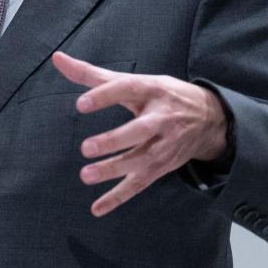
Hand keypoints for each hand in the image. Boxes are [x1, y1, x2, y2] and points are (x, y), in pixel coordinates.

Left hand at [51, 51, 228, 216]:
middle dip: (114, 140)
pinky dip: (118, 198)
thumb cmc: (161, 95)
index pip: (127, 90)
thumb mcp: (134, 81)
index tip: (80, 104)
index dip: (105, 97)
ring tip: (86, 175)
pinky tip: (97, 208)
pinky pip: (139, 184)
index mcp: (152, 90)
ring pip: (139, 160)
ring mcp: (163, 145)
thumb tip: (57, 59)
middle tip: (86, 148)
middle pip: (139, 130)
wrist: (209, 120)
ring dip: (113, 170)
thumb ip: (92, 74)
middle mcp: (161, 118)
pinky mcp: (161, 167)